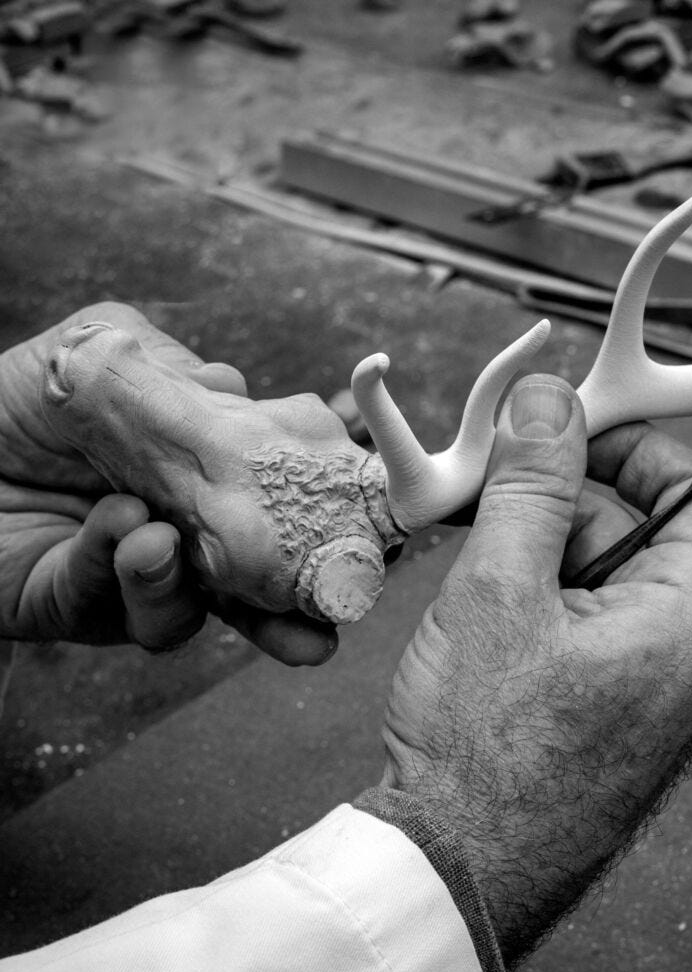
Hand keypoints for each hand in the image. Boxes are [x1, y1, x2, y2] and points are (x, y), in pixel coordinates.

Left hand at [0, 303, 336, 662]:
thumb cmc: (21, 396)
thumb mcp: (100, 349)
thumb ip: (175, 369)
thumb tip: (237, 394)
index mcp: (197, 472)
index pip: (272, 500)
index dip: (321, 518)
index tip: (367, 525)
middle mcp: (182, 529)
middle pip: (259, 580)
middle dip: (301, 605)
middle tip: (331, 612)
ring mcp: (138, 577)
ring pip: (198, 608)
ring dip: (203, 585)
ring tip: (167, 544)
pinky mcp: (90, 610)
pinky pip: (131, 609)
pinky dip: (136, 575)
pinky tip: (132, 534)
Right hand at [380, 376, 691, 966]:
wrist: (454, 873)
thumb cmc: (484, 751)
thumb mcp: (498, 588)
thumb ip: (531, 485)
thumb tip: (548, 404)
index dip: (627, 447)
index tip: (561, 434)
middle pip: (639, 535)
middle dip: (559, 509)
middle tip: (484, 505)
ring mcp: (651, 697)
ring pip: (600, 585)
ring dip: (535, 561)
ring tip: (468, 582)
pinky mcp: (609, 721)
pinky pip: (584, 634)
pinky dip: (534, 610)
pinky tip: (479, 626)